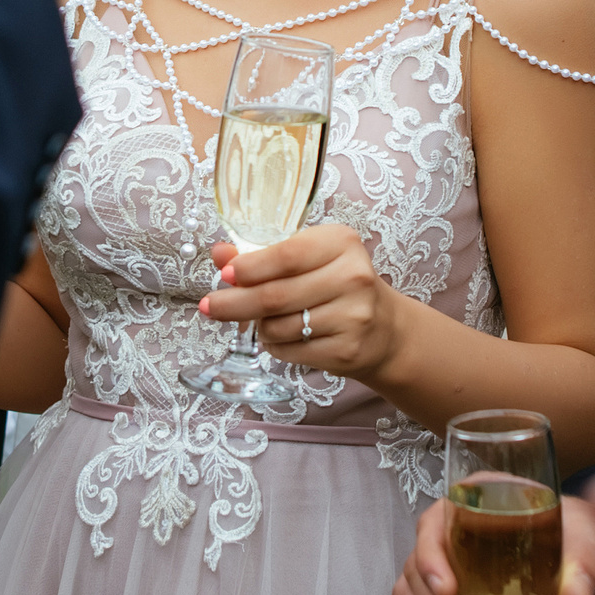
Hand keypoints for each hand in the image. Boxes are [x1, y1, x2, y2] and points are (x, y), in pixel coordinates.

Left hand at [197, 226, 406, 379]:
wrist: (384, 329)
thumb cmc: (337, 284)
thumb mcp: (307, 258)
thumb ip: (263, 254)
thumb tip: (220, 254)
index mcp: (341, 243)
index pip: (285, 256)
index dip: (249, 267)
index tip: (224, 274)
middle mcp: (352, 277)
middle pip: (275, 296)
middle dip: (234, 303)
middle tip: (210, 306)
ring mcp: (353, 317)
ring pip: (278, 327)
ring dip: (259, 326)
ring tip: (265, 319)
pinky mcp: (347, 350)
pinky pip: (289, 351)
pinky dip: (274, 346)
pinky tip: (283, 337)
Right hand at [395, 494, 594, 594]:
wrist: (576, 559)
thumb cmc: (572, 536)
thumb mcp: (587, 541)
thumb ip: (582, 566)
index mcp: (472, 504)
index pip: (432, 526)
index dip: (431, 560)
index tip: (447, 592)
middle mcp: (447, 533)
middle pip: (417, 572)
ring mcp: (440, 569)